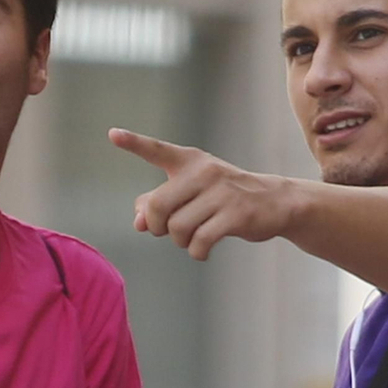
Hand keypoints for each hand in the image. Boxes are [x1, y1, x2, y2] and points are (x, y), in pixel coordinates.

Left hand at [109, 130, 296, 260]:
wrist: (275, 202)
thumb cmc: (224, 198)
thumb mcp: (192, 194)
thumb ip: (160, 204)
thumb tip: (138, 221)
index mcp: (189, 162)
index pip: (157, 151)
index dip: (134, 143)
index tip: (112, 135)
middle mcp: (203, 171)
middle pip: (157, 206)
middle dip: (156, 227)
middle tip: (167, 231)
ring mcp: (220, 192)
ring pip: (177, 228)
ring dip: (180, 242)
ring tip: (193, 238)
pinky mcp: (235, 214)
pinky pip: (200, 242)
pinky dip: (197, 253)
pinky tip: (203, 250)